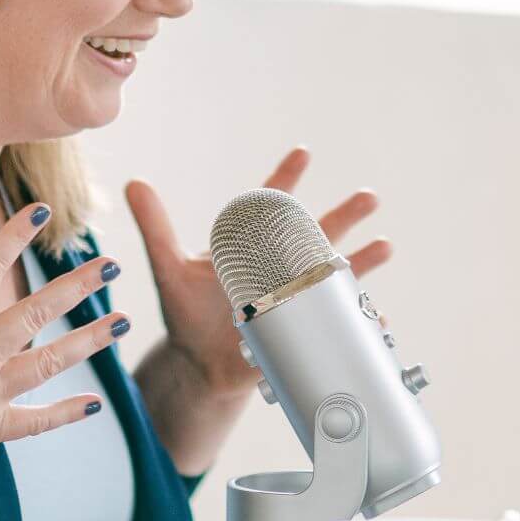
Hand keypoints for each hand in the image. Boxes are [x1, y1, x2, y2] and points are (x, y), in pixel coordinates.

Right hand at [0, 203, 130, 507]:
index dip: (12, 239)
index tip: (41, 211)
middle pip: (34, 314)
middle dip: (76, 285)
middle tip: (112, 261)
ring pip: (49, 363)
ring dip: (89, 341)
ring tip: (124, 320)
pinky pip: (35, 423)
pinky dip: (65, 414)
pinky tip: (96, 404)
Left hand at [124, 147, 392, 396]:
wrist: (200, 368)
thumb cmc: (186, 315)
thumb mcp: (169, 270)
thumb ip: (155, 227)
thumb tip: (134, 181)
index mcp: (252, 248)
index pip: (271, 206)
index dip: (286, 179)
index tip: (303, 153)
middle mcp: (281, 269)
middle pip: (317, 235)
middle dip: (344, 215)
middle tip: (369, 196)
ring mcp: (296, 299)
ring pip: (335, 275)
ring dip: (362, 261)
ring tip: (385, 245)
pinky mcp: (302, 331)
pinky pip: (335, 323)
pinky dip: (357, 319)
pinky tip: (375, 317)